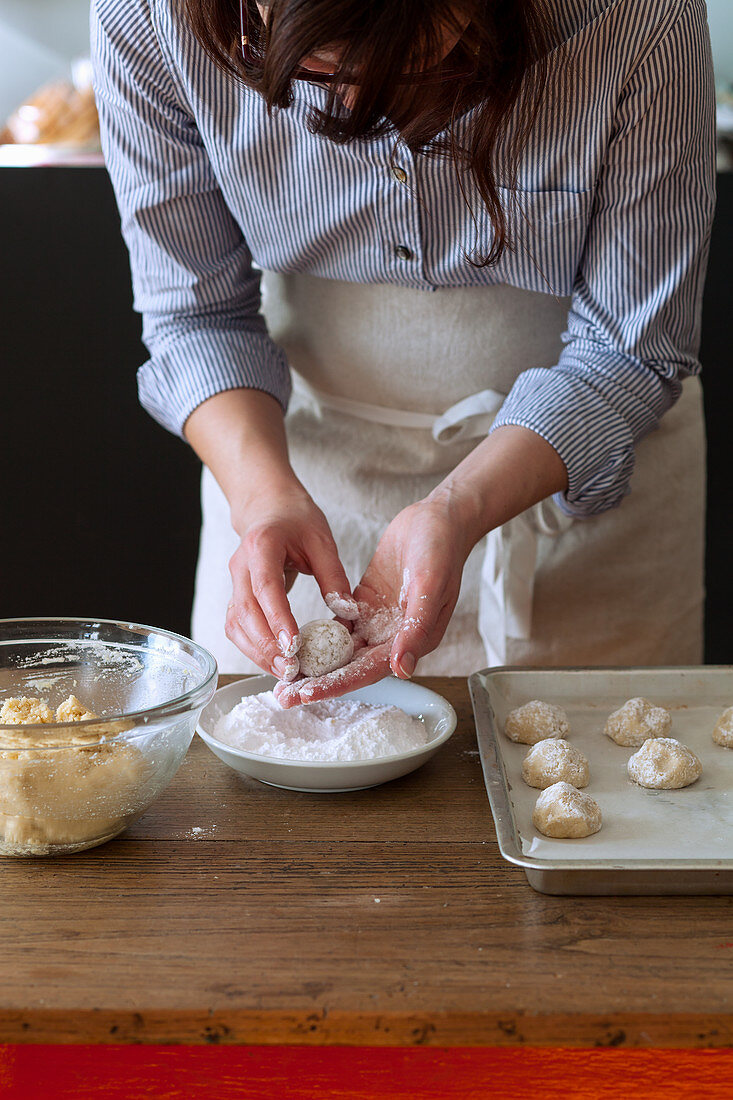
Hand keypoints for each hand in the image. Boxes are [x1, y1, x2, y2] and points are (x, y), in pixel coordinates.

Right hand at [225, 480, 352, 678]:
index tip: (293, 646)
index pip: (266, 587)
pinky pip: (236, 627)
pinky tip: (273, 662)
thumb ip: (334, 575)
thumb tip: (348, 612)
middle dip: (266, 646)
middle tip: (291, 670)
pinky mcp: (236, 596)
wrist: (268, 507)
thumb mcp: (322, 540)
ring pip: (235, 625)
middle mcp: (240, 566)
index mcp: (262, 546)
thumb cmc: (296, 520)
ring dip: (256, 652)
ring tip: (284, 673)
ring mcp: (234, 582)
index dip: (277, 619)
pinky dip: (252, 648)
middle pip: (245, 613)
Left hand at [274, 496, 473, 706]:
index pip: (369, 670)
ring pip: (341, 650)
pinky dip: (317, 635)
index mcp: (413, 640)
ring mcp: (378, 622)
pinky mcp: (364, 604)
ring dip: (314, 664)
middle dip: (318, 682)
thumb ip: (416, 629)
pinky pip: (337, 626)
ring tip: (282, 678)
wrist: (437, 520)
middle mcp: (393, 638)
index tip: (307, 693)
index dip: (338, 683)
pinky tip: (293, 643)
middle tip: (284, 696)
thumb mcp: (430, 586)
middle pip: (350, 667)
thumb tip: (401, 670)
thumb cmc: (441, 550)